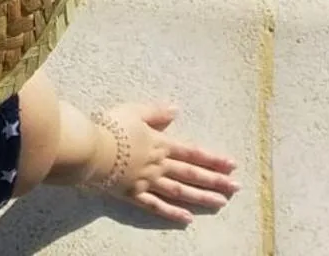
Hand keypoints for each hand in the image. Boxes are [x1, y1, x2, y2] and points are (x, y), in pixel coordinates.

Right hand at [86, 103, 239, 223]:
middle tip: (236, 187)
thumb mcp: (134, 111)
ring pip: (181, 191)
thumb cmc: (111, 127)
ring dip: (202, 197)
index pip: (193, 152)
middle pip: (192, 174)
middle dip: (216, 180)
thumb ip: (155, 112)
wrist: (92, 148)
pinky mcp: (135, 194)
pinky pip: (157, 206)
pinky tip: (187, 218)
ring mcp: (149, 182)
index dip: (213, 158)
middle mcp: (160, 165)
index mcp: (160, 144)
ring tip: (221, 203)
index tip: (232, 165)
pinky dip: (173, 213)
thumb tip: (176, 109)